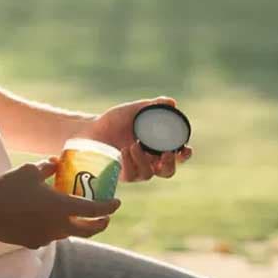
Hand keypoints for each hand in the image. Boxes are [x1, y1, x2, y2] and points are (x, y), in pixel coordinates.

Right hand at [0, 160, 120, 248]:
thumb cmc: (8, 188)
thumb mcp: (30, 171)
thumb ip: (48, 167)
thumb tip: (57, 162)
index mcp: (62, 208)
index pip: (94, 211)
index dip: (109, 207)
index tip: (117, 202)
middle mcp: (58, 227)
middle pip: (88, 231)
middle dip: (100, 224)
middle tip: (104, 216)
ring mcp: (45, 238)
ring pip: (68, 233)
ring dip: (76, 225)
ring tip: (74, 214)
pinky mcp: (32, 243)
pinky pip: (50, 236)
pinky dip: (55, 228)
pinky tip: (46, 218)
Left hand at [73, 96, 195, 183]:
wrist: (92, 129)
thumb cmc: (114, 120)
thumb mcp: (133, 110)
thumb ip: (152, 106)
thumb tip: (171, 102)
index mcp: (156, 147)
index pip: (177, 156)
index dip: (184, 155)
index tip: (186, 149)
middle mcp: (149, 161)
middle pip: (168, 172)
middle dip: (170, 164)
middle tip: (166, 153)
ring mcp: (136, 170)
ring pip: (149, 174)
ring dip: (144, 161)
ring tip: (134, 145)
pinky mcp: (122, 175)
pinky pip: (131, 175)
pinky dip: (130, 163)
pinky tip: (123, 150)